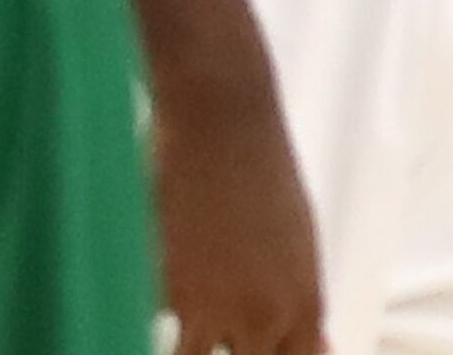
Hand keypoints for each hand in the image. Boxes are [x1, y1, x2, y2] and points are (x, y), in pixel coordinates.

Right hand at [152, 88, 327, 354]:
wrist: (221, 120)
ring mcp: (208, 303)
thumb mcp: (298, 245)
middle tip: (208, 335)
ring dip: (184, 348)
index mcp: (303, 305)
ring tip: (177, 330)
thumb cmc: (261, 167)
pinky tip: (146, 275)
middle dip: (223, 352)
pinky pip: (154, 315)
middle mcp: (261, 315)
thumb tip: (306, 342)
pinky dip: (149, 302)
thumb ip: (295, 302)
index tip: (254, 351)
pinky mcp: (162, 282)